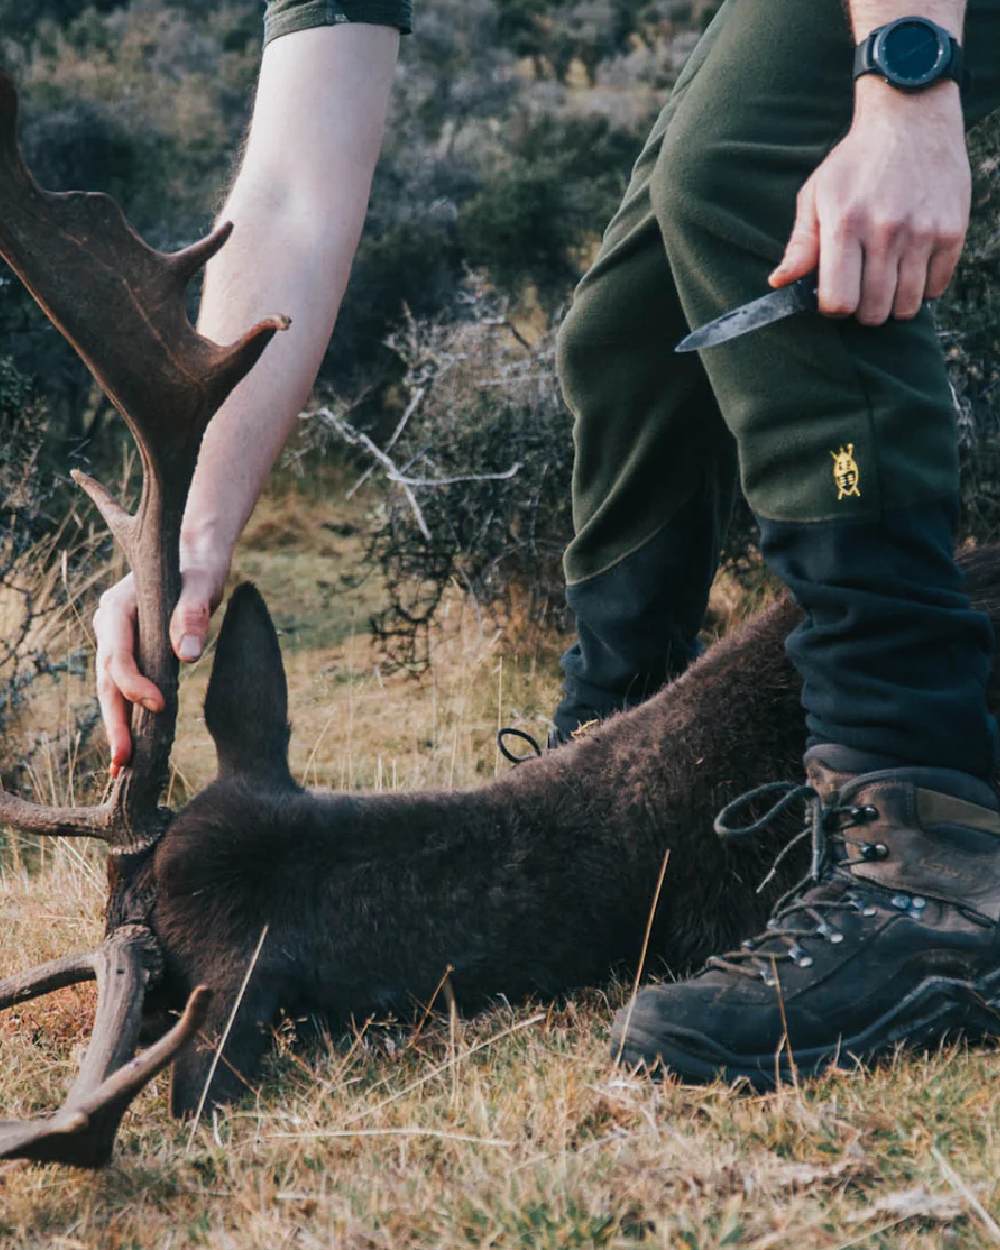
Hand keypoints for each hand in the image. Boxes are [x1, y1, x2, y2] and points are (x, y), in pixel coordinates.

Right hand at [93, 552, 228, 773]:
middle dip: (115, 720)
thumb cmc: (199, 568)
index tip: (159, 706)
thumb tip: (187, 656)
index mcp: (118, 606)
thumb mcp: (203, 584)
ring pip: (111, 688)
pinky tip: (132, 747)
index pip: (118, 653)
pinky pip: (123, 687)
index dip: (134, 683)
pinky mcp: (127, 651)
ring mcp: (114, 639)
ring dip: (117, 725)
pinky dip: (127, 715)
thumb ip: (194, 614)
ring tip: (124, 766)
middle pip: (107, 678)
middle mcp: (108, 624)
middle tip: (124, 760)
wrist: (194, 556)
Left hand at [770, 81, 969, 323]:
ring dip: (892, 304)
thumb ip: (800, 244)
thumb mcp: (816, 195)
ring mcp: (922, 232)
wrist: (911, 119)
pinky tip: (910, 268)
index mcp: (845, 224)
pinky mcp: (952, 231)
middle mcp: (885, 231)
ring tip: (885, 281)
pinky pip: (935, 289)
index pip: (838, 302)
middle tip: (861, 287)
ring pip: (905, 307)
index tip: (835, 294)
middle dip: (862, 310)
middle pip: (873, 311)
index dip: (833, 307)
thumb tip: (778, 282)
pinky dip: (921, 289)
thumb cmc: (855, 162)